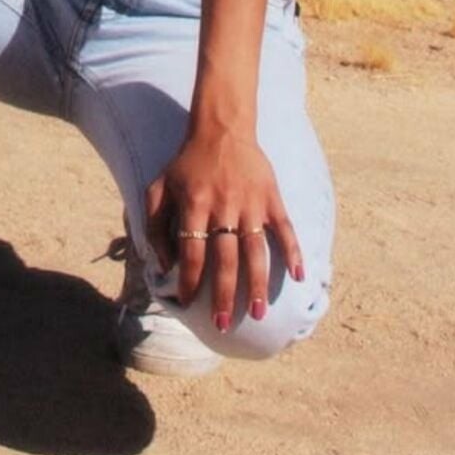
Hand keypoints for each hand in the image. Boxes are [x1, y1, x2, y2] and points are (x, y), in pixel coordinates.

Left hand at [144, 122, 304, 332]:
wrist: (221, 130)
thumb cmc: (186, 163)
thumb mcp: (159, 188)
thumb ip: (155, 225)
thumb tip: (163, 264)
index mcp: (194, 205)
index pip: (192, 253)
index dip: (190, 281)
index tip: (189, 303)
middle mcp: (223, 207)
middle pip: (224, 260)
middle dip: (223, 295)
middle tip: (224, 325)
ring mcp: (250, 203)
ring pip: (255, 251)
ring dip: (256, 284)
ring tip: (258, 314)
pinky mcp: (271, 197)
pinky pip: (285, 228)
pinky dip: (294, 251)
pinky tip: (299, 276)